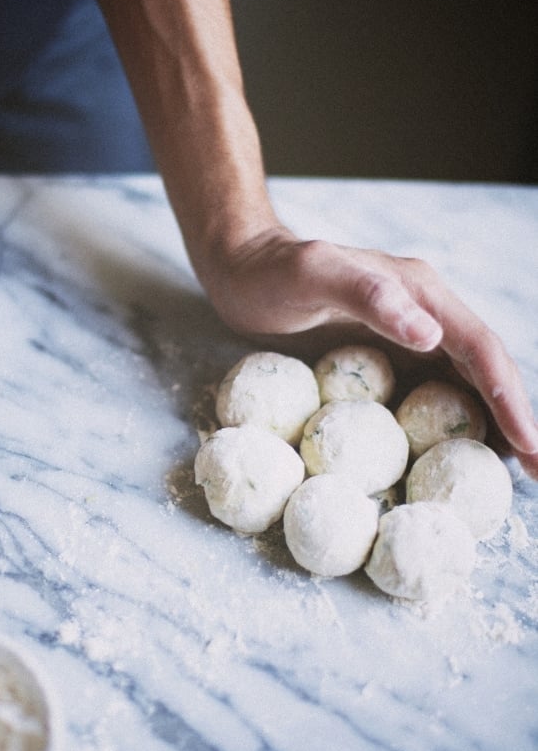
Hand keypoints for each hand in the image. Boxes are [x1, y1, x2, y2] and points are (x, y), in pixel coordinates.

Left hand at [201, 224, 537, 478]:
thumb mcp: (314, 273)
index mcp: (422, 294)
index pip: (481, 350)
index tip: (528, 446)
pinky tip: (451, 467)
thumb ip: (369, 295)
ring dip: (491, 432)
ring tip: (513, 482)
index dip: (509, 398)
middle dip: (518, 423)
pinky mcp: (385, 363)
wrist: (241, 269)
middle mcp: (426, 317)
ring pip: (464, 391)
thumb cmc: (273, 270)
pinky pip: (427, 401)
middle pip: (486, 375)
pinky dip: (448, 432)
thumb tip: (431, 334)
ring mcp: (407, 341)